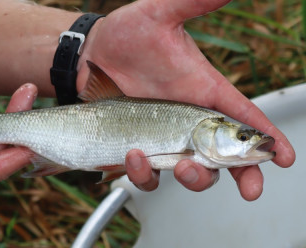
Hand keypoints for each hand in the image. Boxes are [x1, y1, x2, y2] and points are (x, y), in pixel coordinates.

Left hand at [78, 0, 294, 199]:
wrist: (92, 53)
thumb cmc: (127, 35)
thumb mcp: (159, 14)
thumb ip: (192, 2)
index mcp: (204, 91)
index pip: (244, 117)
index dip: (266, 140)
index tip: (283, 158)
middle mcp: (189, 121)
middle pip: (221, 159)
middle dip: (224, 174)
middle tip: (196, 168)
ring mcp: (164, 138)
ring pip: (188, 173)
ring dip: (183, 178)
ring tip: (156, 159)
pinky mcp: (139, 147)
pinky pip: (148, 174)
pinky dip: (142, 173)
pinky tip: (130, 155)